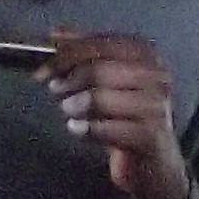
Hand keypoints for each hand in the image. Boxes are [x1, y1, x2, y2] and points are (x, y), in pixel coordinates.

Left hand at [38, 32, 192, 198]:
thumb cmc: (128, 117)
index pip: (100, 43)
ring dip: (77, 104)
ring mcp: (156, 105)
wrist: (156, 164)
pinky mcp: (150, 135)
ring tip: (69, 111)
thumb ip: (85, 55)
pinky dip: (87, 129)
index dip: (66, 54)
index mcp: (145, 54)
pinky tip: (79, 130)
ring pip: (102, 97)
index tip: (42, 69)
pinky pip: (108, 128)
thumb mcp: (108, 82)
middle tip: (54, 89)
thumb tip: (54, 34)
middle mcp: (156, 75)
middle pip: (99, 68)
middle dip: (69, 78)